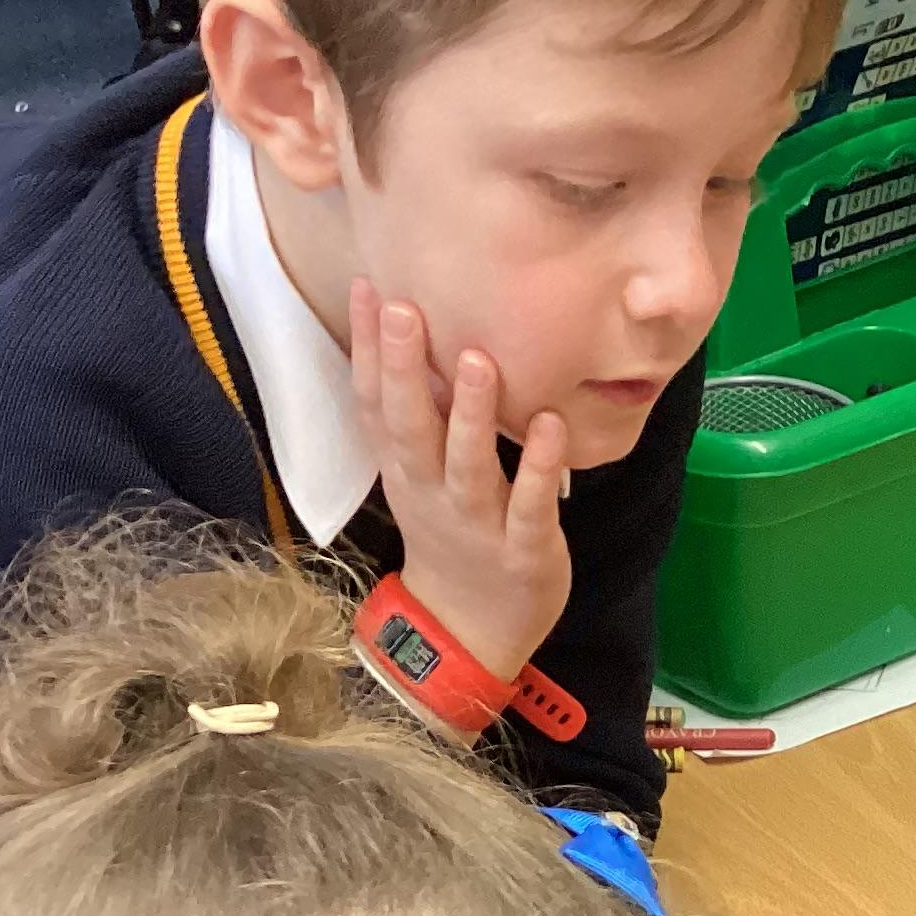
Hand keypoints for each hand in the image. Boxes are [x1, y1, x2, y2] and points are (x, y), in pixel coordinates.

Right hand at [352, 286, 571, 711]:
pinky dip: (539, 469)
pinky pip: (530, 506)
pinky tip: (550, 425)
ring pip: (469, 464)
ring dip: (474, 413)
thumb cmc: (451, 532)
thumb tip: (402, 331)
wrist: (470, 629)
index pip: (376, 403)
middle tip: (405, 307)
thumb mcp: (417, 474)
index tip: (366, 285)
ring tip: (479, 359)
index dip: (366, 348)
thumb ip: (413, 411)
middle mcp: (432, 490)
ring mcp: (477, 522)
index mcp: (405, 468)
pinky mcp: (523, 550)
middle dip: (405, 369)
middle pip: (412, 427)